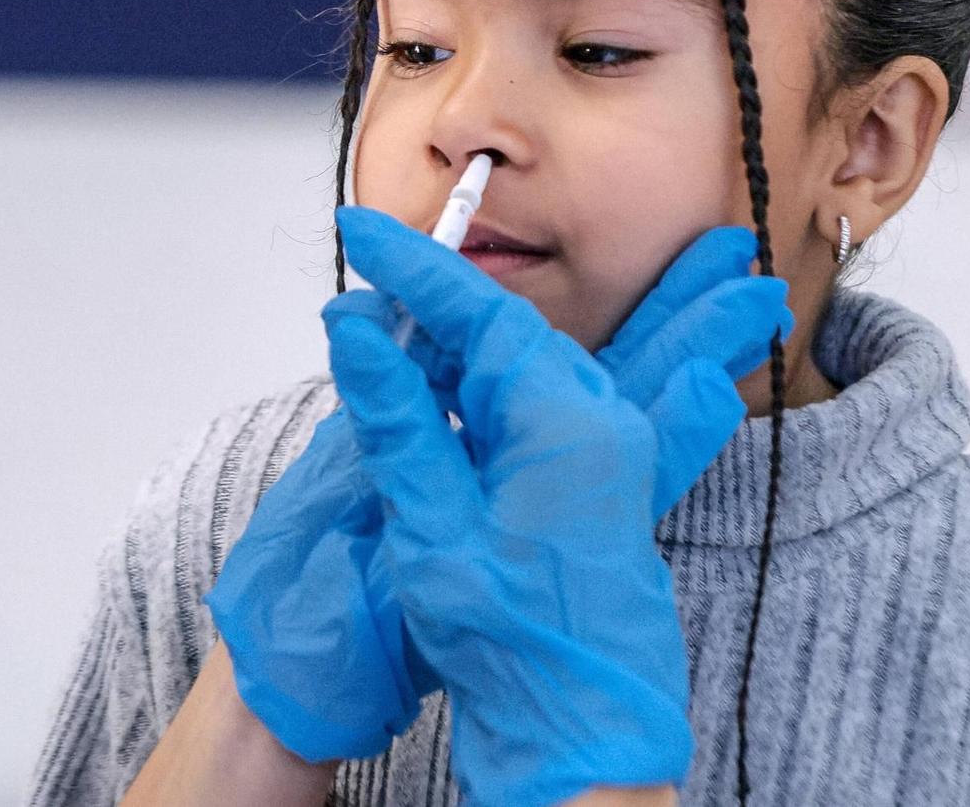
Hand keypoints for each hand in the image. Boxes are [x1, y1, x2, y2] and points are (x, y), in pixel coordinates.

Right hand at [325, 206, 788, 804]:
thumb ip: (397, 416)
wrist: (579, 736)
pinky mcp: (602, 485)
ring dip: (477, 340)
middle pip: (511, 329)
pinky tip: (478, 383)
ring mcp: (610, 454)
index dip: (411, 267)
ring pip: (536, 362)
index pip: (478, 311)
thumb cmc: (513, 646)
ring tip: (438, 319)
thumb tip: (359, 329)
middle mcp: (601, 425)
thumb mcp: (432, 524)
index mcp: (564, 422)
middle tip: (377, 265)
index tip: (359, 234)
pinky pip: (555, 403)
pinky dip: (503, 385)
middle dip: (442, 296)